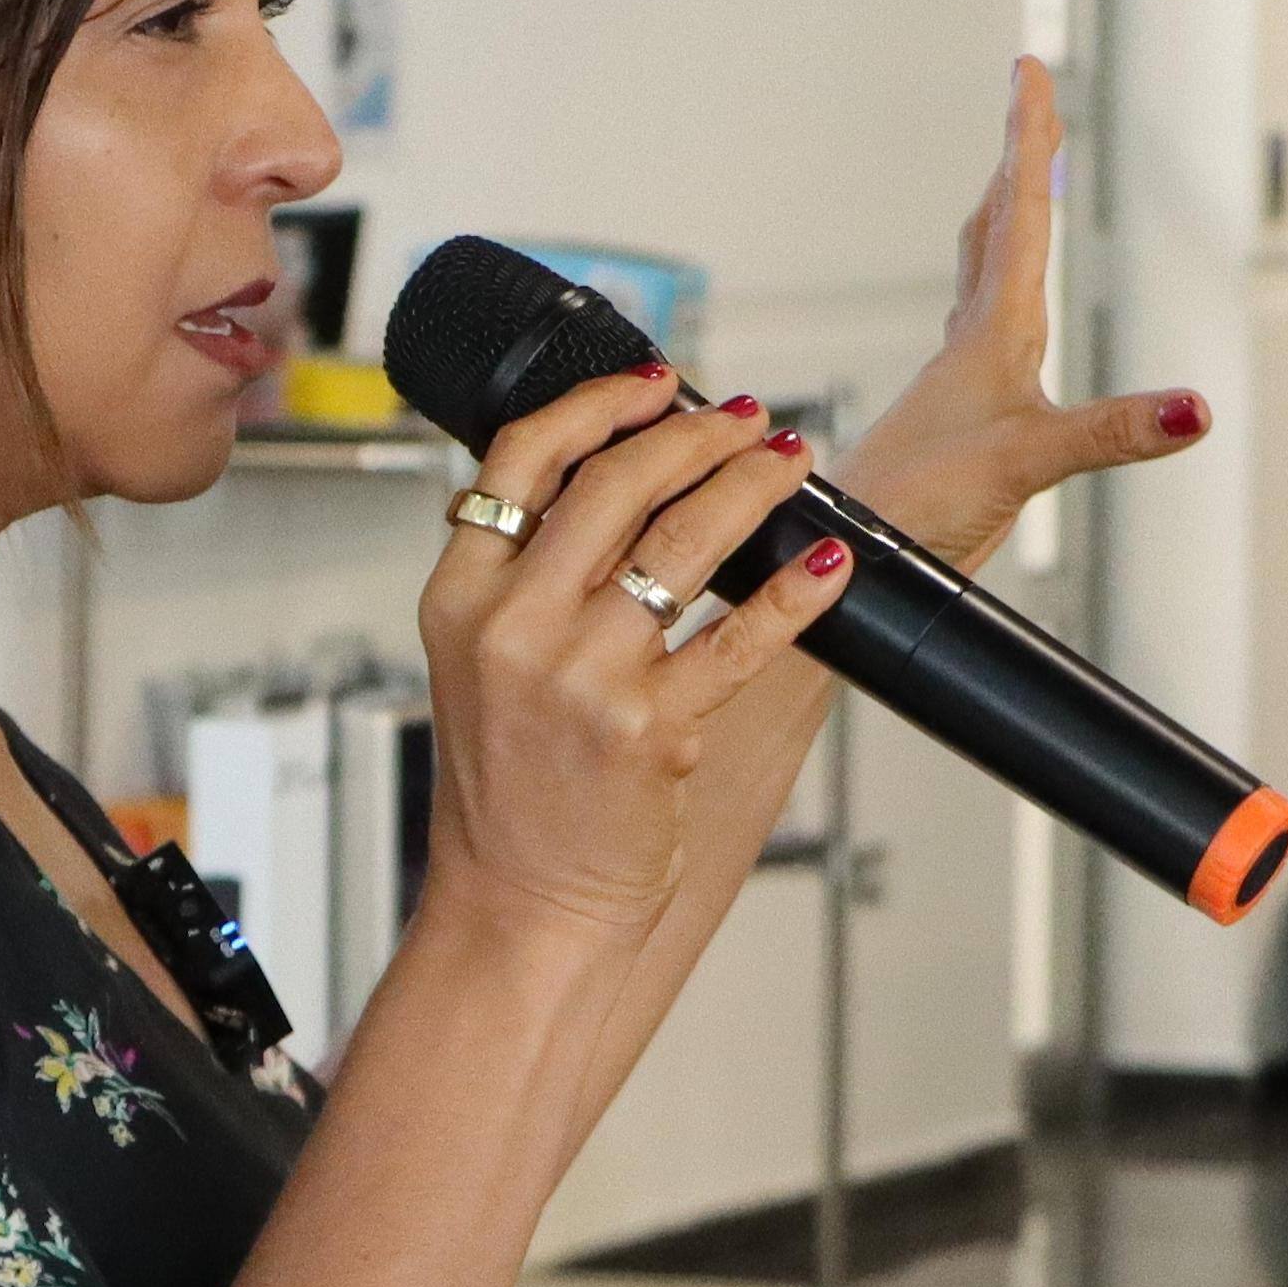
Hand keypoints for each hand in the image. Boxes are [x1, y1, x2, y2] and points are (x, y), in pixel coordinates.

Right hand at [411, 373, 853, 940]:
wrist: (523, 903)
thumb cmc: (512, 790)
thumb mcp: (480, 664)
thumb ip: (525, 576)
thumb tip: (617, 479)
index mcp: (461, 597)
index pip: (524, 458)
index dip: (600, 404)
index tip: (659, 383)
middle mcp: (514, 628)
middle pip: (615, 483)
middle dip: (697, 435)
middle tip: (749, 419)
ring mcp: (583, 676)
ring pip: (685, 542)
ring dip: (752, 486)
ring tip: (790, 462)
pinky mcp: (649, 728)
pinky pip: (741, 637)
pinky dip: (794, 592)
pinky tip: (826, 565)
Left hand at [831, 58, 1214, 576]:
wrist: (851, 561)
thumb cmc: (914, 508)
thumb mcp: (1024, 463)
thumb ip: (1109, 431)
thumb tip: (1192, 408)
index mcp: (990, 336)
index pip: (1018, 215)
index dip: (1028, 141)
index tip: (1029, 70)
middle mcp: (975, 345)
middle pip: (999, 227)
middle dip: (1021, 161)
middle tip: (1030, 99)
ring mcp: (965, 380)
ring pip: (987, 273)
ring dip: (1007, 217)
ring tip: (1017, 179)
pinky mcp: (964, 420)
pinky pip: (988, 328)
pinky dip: (1004, 291)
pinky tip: (1005, 316)